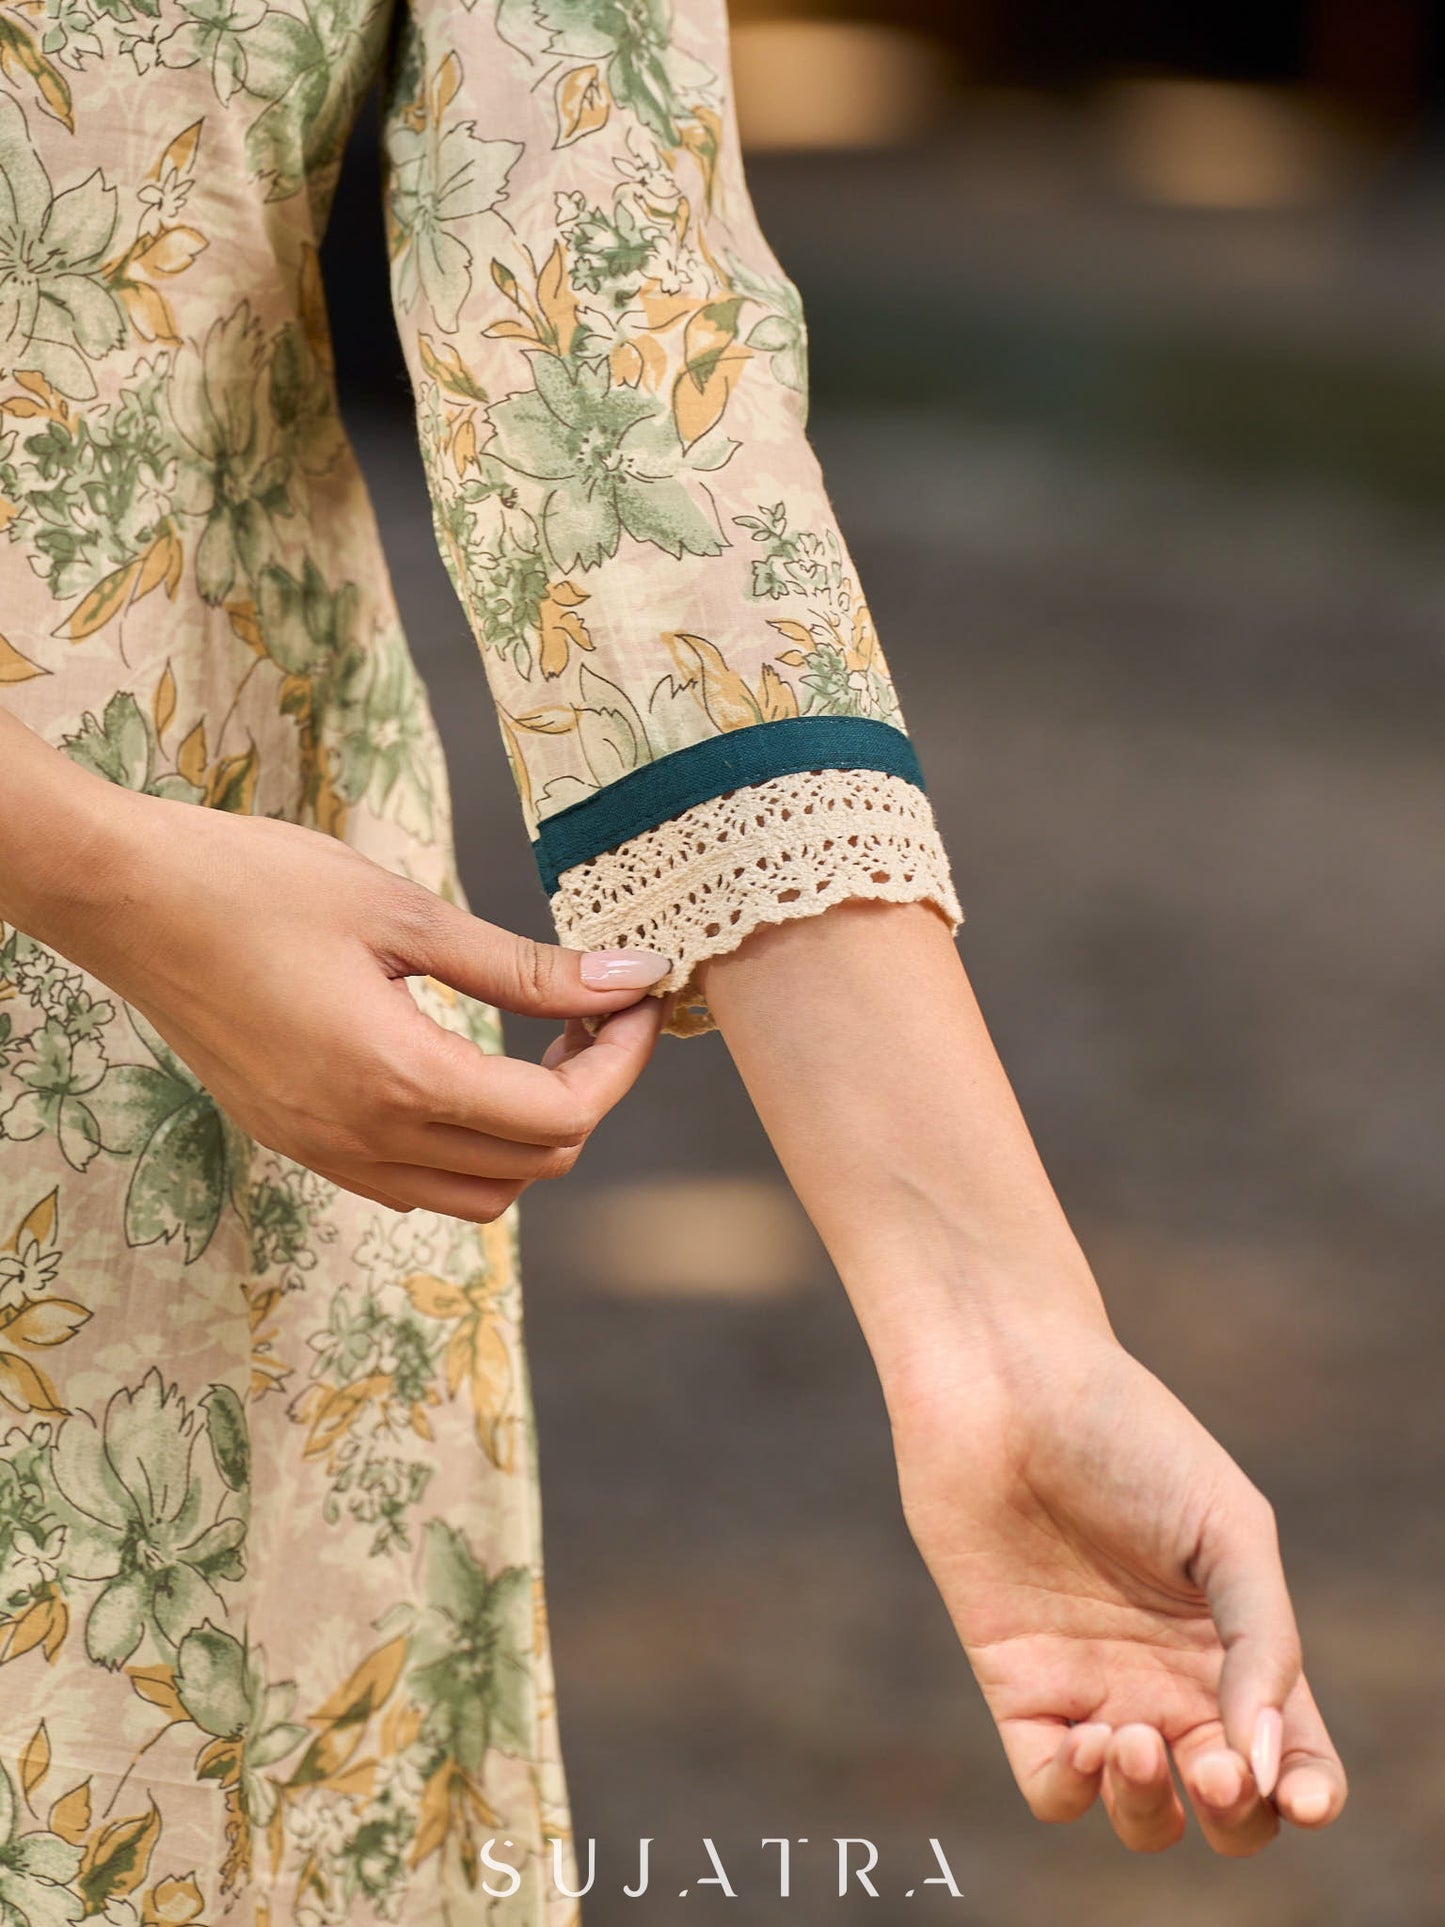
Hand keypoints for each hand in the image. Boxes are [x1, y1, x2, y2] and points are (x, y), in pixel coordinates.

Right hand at [30, 790, 669, 1219]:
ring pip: (479, 1195)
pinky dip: (468, 1148)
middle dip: (588, 1094)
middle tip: (594, 1010)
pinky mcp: (298, 1143)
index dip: (620, 1064)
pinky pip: (415, 1186)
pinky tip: (468, 1069)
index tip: (636, 1000)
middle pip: (532, 1166)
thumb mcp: (404, 914)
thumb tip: (629, 978)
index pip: (559, 1118)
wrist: (124, 900)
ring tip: (537, 1044)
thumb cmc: (256, 882)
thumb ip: (523, 965)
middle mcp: (363, 1140)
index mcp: (397, 1078)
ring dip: (531, 1133)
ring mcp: (325, 1153)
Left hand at [889, 1322, 1347, 1853]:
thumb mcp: (1230, 1527)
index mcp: (1233, 1642)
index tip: (1299, 1797)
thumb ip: (1264, 1643)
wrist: (1007, 1385)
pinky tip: (1084, 1735)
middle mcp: (1168, 1678)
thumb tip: (1265, 1762)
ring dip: (1149, 1809)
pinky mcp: (1016, 1683)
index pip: (1293, 1755)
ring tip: (1129, 1737)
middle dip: (1232, 1814)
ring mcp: (1092, 1685)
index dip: (1308, 1794)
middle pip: (1226, 1808)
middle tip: (1209, 1766)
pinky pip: (1050, 1787)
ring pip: (1139, 1812)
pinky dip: (1074, 1790)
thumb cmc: (1128, 1435)